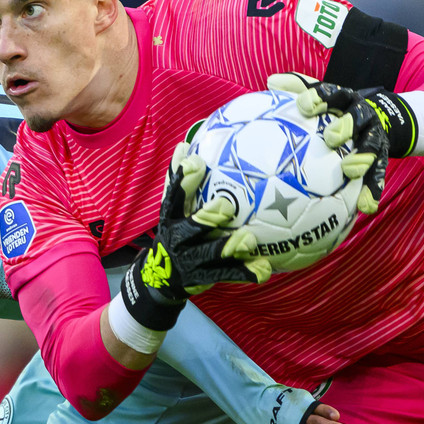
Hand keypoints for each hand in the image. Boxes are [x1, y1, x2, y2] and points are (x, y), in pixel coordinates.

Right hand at [120, 144, 271, 332]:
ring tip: (249, 240)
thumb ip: (177, 181)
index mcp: (170, 218)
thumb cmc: (173, 232)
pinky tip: (264, 268)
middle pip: (191, 227)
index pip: (173, 196)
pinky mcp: (203, 277)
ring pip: (211, 253)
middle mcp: (178, 239)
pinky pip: (227, 274)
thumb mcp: (170, 209)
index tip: (195, 161)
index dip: (182, 179)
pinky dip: (245, 272)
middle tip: (226, 205)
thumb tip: (183, 145)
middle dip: (207, 217)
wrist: (160, 278)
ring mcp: (190, 260)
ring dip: (230, 246)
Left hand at [267, 72, 413, 213]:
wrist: (381, 116)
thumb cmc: (337, 107)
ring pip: (370, 146)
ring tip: (351, 171)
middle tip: (331, 138)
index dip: (318, 98)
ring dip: (362, 158)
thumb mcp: (322, 94)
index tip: (304, 106)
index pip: (330, 92)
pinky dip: (373, 190)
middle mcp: (361, 114)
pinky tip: (366, 207)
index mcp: (343, 98)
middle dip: (345, 126)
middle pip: (355, 117)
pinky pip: (378, 174)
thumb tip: (271, 82)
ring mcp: (373, 136)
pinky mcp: (381, 157)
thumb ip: (298, 87)